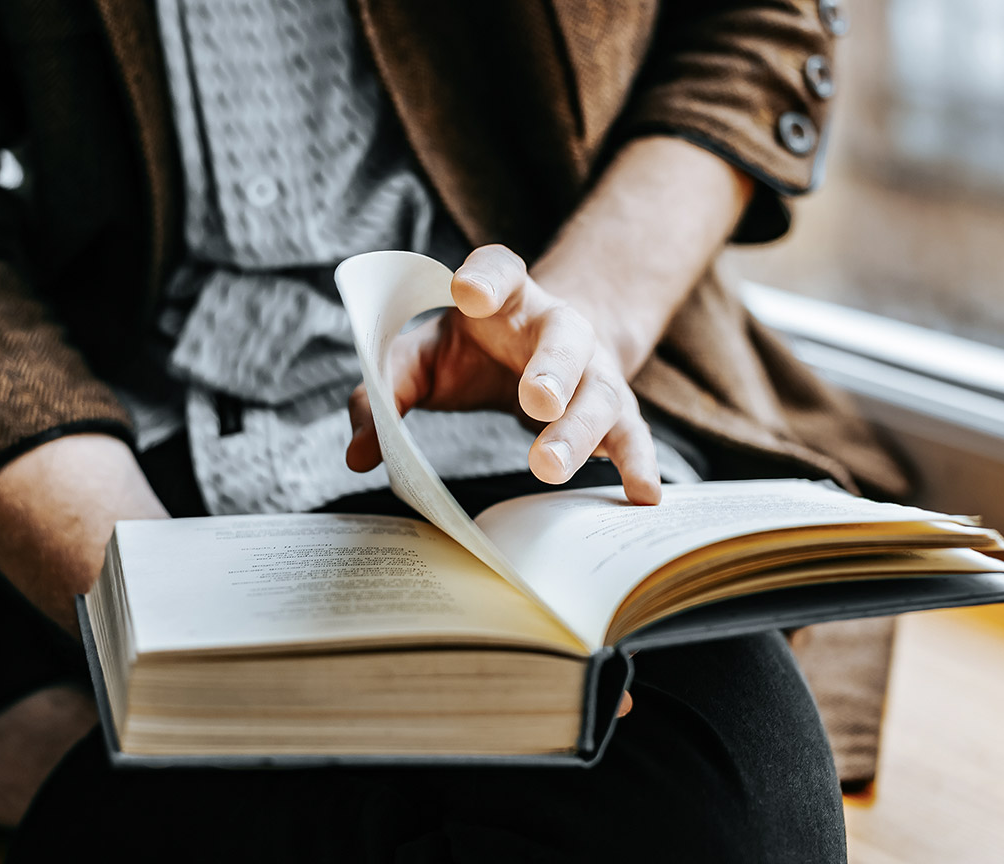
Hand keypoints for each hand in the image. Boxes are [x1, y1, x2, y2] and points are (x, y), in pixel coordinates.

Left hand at [345, 245, 661, 505]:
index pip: (499, 270)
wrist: (543, 356)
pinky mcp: (615, 412)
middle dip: (551, 368)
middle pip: (563, 338)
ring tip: (549, 466)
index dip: (486, 277)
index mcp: (506, 298)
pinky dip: (638, 464)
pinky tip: (643, 495)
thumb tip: (360, 453)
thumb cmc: (472, 354)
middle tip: (535, 401)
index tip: (469, 291)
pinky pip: (632, 436)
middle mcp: (557, 326)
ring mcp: (593, 370)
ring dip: (579, 429)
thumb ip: (384, 393)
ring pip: (598, 393)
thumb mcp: (422, 359)